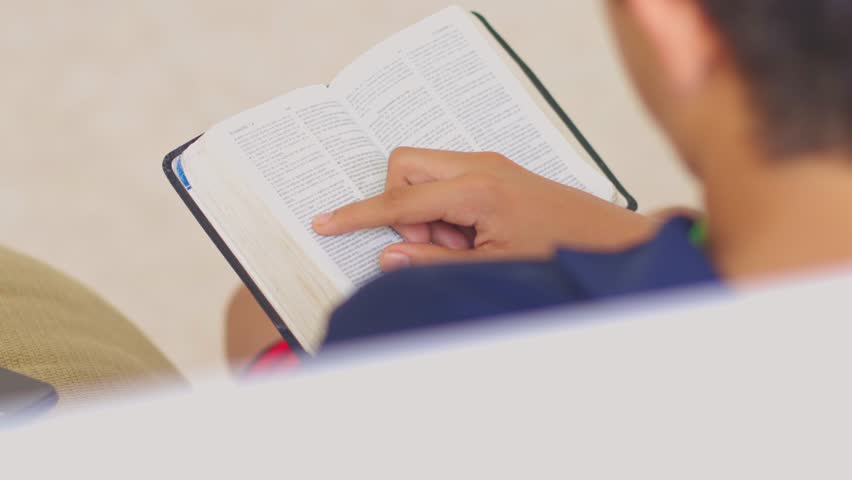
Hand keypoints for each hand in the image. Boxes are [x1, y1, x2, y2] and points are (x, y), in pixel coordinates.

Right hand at [313, 148, 656, 270]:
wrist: (607, 240)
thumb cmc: (557, 254)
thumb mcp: (489, 268)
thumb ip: (432, 262)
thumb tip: (387, 257)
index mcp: (476, 190)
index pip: (399, 201)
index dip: (358, 215)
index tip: (325, 222)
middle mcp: (478, 165)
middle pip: (404, 166)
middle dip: (400, 206)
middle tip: (433, 244)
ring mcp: (486, 163)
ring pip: (422, 172)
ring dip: (426, 211)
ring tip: (461, 245)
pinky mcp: (492, 170)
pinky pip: (446, 180)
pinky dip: (445, 209)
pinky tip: (472, 236)